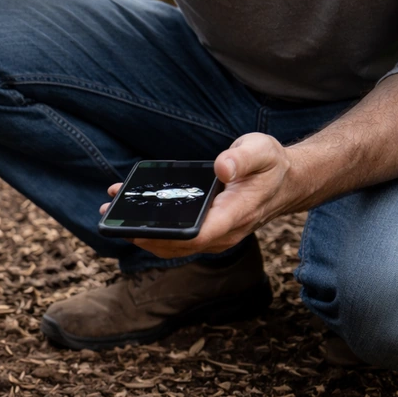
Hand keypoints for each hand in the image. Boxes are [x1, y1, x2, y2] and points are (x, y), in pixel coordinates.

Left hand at [99, 133, 309, 257]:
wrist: (285, 182)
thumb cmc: (271, 165)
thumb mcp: (261, 151)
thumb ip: (242, 158)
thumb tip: (221, 167)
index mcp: (235, 215)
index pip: (199, 236)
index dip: (169, 237)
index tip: (140, 231)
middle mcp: (222, 232)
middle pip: (177, 245)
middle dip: (142, 235)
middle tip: (112, 216)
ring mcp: (213, 235)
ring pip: (172, 244)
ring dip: (140, 233)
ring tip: (112, 211)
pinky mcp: (205, 231)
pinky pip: (175, 237)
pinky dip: (151, 228)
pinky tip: (132, 210)